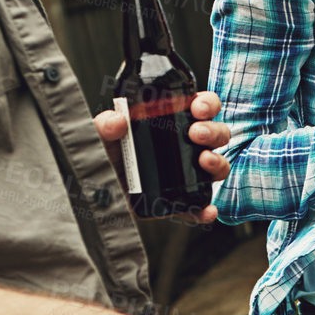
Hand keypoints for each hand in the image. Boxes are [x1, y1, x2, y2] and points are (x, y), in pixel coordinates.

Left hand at [93, 91, 230, 224]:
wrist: (96, 191)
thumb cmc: (106, 156)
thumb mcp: (103, 136)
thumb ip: (105, 125)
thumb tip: (117, 120)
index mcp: (174, 123)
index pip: (201, 108)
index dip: (208, 104)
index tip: (198, 108)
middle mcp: (187, 147)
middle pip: (216, 134)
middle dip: (213, 131)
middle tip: (197, 134)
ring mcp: (187, 175)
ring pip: (217, 165)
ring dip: (218, 162)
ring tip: (204, 160)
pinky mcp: (180, 201)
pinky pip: (200, 205)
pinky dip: (207, 209)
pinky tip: (208, 210)